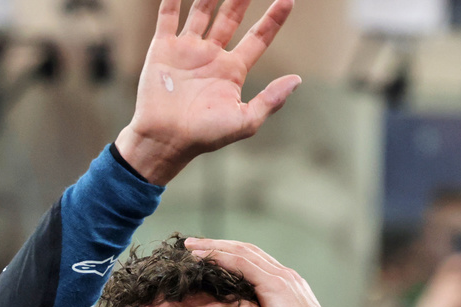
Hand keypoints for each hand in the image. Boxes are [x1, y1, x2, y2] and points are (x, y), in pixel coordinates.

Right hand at [115, 0, 301, 184]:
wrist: (165, 139)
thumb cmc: (206, 136)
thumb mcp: (245, 121)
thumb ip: (270, 100)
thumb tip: (297, 80)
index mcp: (233, 71)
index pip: (258, 38)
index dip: (274, 18)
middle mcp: (212, 56)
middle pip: (231, 17)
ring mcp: (187, 49)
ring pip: (202, 11)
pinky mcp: (163, 48)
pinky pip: (169, 15)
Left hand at [184, 238, 361, 306]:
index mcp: (288, 285)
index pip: (256, 263)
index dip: (232, 257)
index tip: (211, 257)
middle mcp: (285, 275)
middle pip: (246, 251)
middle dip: (219, 246)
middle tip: (194, 244)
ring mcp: (280, 277)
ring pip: (240, 251)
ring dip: (213, 247)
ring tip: (190, 246)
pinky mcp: (273, 284)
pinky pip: (240, 262)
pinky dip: (218, 257)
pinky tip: (200, 257)